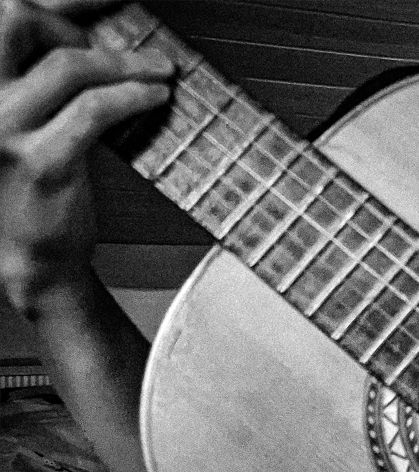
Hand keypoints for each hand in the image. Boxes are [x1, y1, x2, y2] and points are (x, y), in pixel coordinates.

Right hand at [0, 0, 172, 311]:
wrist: (32, 257)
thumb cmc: (35, 185)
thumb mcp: (27, 119)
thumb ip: (45, 77)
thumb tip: (91, 33)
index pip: (4, 14)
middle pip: (14, 18)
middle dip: (73, 24)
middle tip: (117, 51)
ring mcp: (2, 130)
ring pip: (68, 65)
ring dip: (125, 63)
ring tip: (159, 73)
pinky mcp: (39, 162)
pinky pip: (94, 110)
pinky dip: (133, 96)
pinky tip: (155, 97)